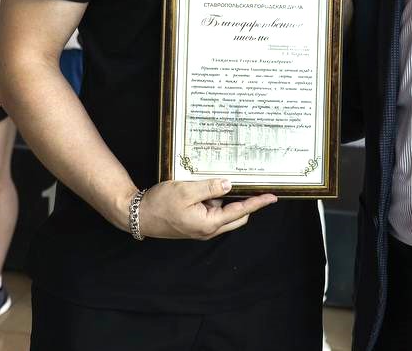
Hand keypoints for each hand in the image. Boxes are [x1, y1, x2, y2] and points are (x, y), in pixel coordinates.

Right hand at [135, 179, 276, 239]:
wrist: (139, 216)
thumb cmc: (160, 204)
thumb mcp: (186, 190)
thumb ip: (210, 187)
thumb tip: (229, 185)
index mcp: (209, 223)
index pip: (241, 212)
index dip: (257, 203)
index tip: (272, 197)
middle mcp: (208, 230)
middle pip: (237, 217)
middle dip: (244, 202)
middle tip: (249, 185)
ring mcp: (202, 228)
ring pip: (224, 213)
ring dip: (224, 200)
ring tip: (212, 183)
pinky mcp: (195, 224)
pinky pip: (212, 212)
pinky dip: (212, 201)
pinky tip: (203, 189)